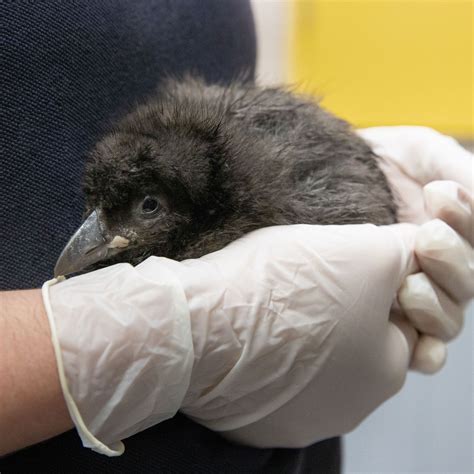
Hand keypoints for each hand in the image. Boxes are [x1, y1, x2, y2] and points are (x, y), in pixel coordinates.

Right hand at [45, 222, 419, 450]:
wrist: (199, 327)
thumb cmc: (286, 289)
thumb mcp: (362, 252)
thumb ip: (398, 253)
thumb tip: (407, 252)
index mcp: (384, 371)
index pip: (396, 320)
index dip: (372, 285)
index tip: (341, 266)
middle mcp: (347, 409)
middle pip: (352, 345)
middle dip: (337, 311)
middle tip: (302, 282)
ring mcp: (297, 421)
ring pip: (311, 365)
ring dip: (299, 336)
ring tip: (270, 305)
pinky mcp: (254, 421)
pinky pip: (272, 382)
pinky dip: (265, 357)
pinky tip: (248, 333)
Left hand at [358, 126, 473, 372]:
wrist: (324, 176)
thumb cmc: (375, 161)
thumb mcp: (423, 152)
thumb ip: (461, 169)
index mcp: (454, 233)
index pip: (473, 245)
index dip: (466, 224)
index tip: (438, 195)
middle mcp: (436, 267)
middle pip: (464, 286)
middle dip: (452, 260)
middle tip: (426, 236)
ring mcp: (409, 292)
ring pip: (446, 319)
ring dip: (436, 306)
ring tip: (410, 286)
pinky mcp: (378, 311)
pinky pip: (414, 347)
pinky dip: (424, 353)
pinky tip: (418, 350)